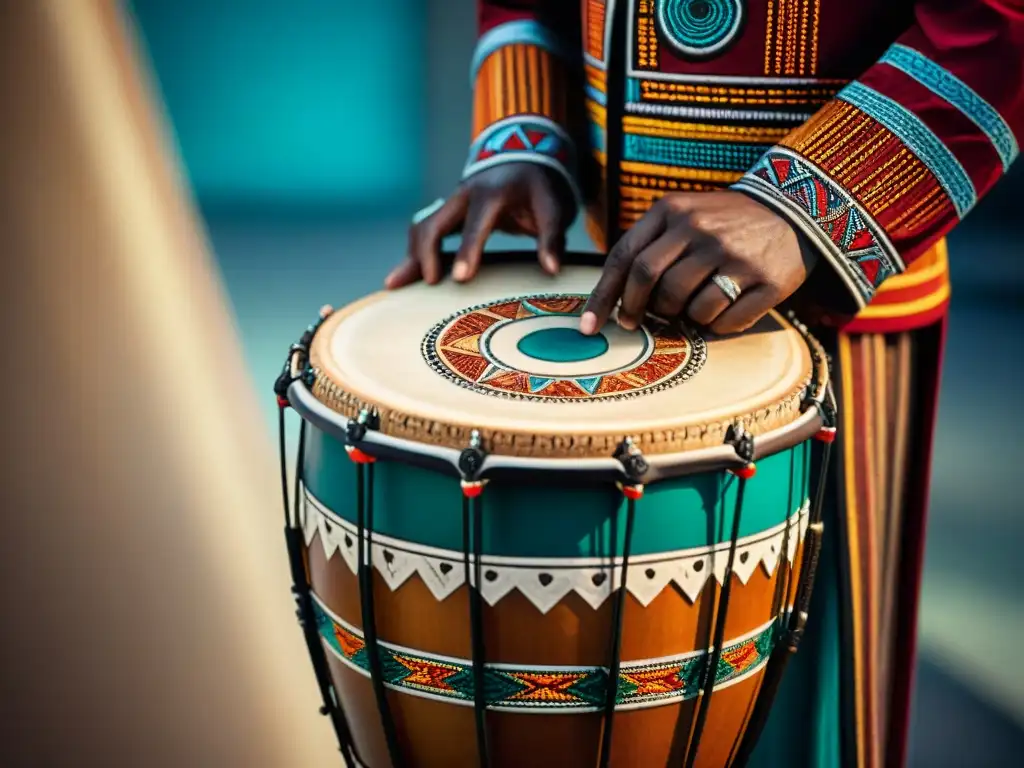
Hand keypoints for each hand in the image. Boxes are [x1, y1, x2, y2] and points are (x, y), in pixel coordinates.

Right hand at [385, 163, 570, 288]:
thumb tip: (552, 269)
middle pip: (433, 223)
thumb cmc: (539, 189)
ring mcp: (451, 203)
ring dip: (411, 255)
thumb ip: (552, 238)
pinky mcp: (446, 213)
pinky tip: (404, 276)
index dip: (468, 250)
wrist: (522, 158)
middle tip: (430, 283)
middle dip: (426, 253)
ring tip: (398, 284)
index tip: (460, 278)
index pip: (476, 223)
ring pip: (421, 227)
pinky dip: (413, 253)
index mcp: (492, 193)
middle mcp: (464, 195)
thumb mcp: (553, 208)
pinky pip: (423, 231)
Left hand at [580, 191, 816, 335]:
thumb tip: (616, 299)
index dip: (604, 296)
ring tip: (692, 306)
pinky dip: (716, 325)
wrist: (796, 208)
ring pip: (686, 307)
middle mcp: (702, 229)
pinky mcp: (766, 281)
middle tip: (636, 323)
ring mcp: (735, 255)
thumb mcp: (685, 214)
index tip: (590, 326)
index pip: (626, 257)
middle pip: (650, 283)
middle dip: (637, 310)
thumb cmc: (726, 222)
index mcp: (674, 210)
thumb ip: (651, 246)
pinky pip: (724, 321)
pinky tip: (724, 310)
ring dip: (682, 317)